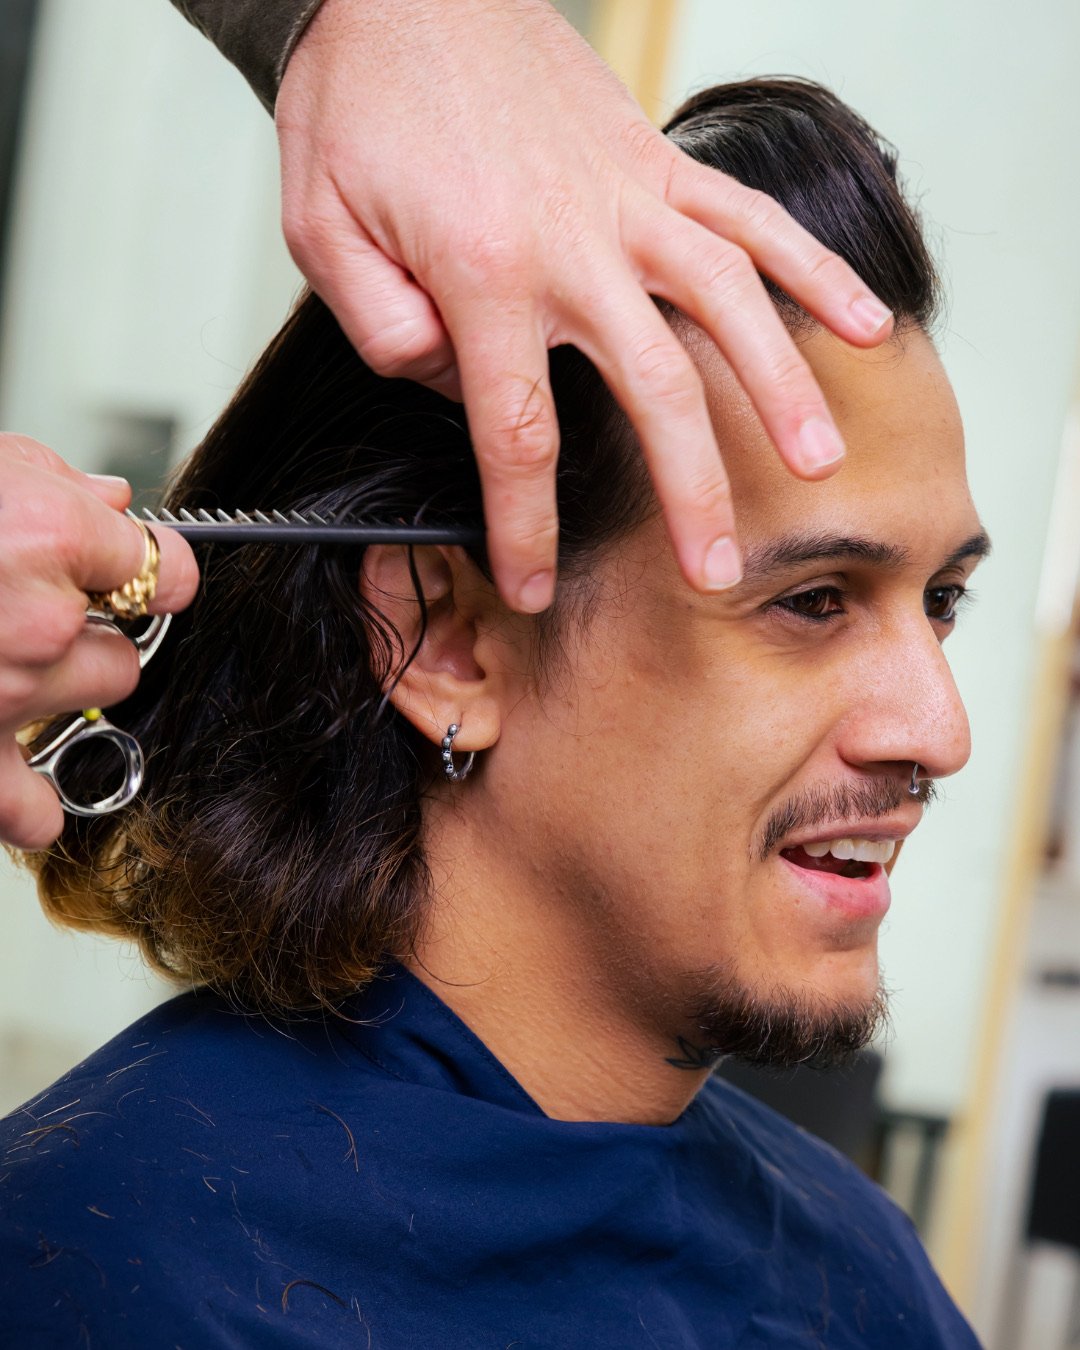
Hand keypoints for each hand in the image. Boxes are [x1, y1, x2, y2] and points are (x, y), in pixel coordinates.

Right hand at [0, 437, 198, 849]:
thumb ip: (54, 481)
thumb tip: (110, 500)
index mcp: (51, 539)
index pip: (167, 571)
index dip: (150, 570)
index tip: (130, 572)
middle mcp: (41, 622)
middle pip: (126, 649)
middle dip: (90, 630)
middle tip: (25, 608)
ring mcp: (3, 696)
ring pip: (93, 704)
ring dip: (57, 688)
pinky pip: (33, 811)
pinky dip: (25, 798)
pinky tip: (7, 766)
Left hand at [276, 0, 893, 613]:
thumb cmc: (364, 103)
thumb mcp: (321, 224)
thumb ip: (379, 325)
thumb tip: (443, 388)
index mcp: (483, 275)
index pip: (517, 433)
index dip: (529, 525)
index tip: (537, 584)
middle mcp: (574, 247)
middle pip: (654, 392)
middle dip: (690, 495)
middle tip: (714, 572)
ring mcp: (630, 201)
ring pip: (729, 306)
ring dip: (780, 391)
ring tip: (818, 463)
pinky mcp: (659, 163)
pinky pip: (752, 218)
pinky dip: (815, 269)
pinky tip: (862, 322)